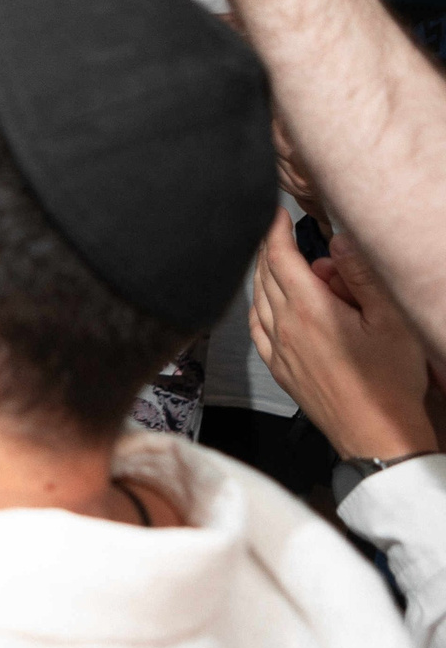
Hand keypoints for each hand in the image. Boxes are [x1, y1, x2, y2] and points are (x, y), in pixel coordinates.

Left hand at [250, 218, 437, 462]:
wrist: (377, 434)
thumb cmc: (391, 381)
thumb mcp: (390, 321)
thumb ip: (362, 277)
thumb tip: (339, 242)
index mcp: (309, 310)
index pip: (279, 258)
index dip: (275, 231)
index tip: (275, 213)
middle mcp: (284, 327)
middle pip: (265, 275)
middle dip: (273, 250)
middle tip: (288, 236)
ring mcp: (277, 349)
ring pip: (258, 299)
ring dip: (265, 276)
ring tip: (285, 265)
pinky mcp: (279, 368)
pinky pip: (257, 327)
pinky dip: (259, 306)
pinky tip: (270, 304)